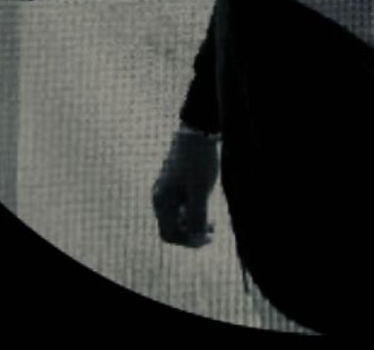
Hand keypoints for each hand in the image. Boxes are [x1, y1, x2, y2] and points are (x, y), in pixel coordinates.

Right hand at [151, 128, 219, 247]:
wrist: (198, 131)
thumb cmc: (198, 161)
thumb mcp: (200, 191)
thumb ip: (196, 217)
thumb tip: (196, 238)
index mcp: (162, 201)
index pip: (169, 235)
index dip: (188, 241)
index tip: (208, 238)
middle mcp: (160, 197)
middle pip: (172, 227)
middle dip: (191, 233)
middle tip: (213, 232)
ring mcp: (167, 189)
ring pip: (177, 216)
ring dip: (193, 223)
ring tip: (213, 223)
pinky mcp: (175, 181)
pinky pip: (181, 205)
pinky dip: (192, 211)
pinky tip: (206, 206)